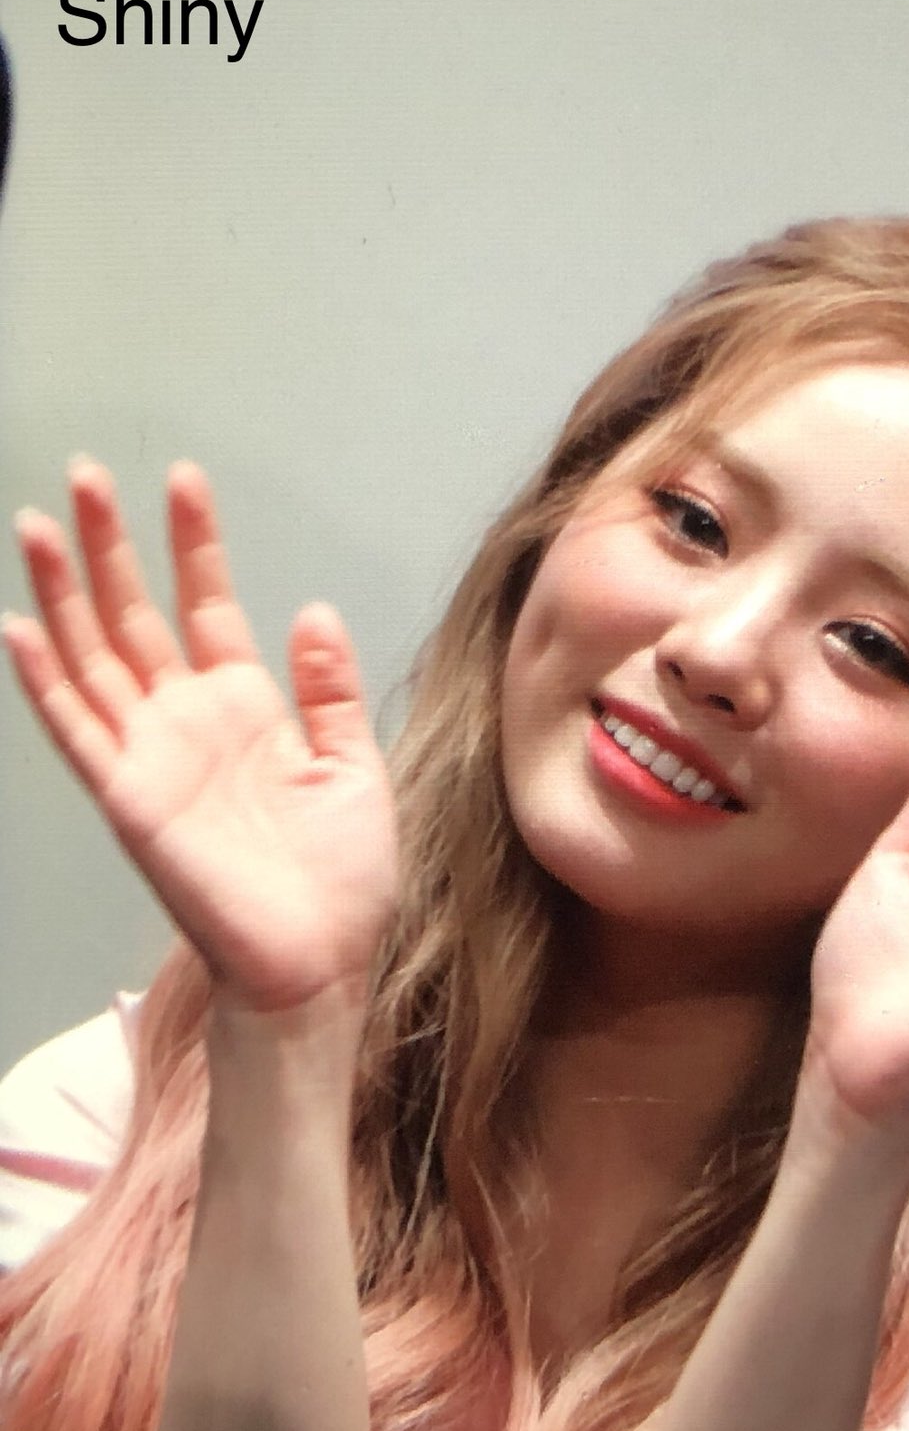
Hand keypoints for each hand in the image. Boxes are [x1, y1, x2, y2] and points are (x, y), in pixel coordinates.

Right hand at [4, 460, 398, 1012]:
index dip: (193, 544)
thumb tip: (312, 611)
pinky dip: (47, 681)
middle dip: (110, 546)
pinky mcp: (129, 799)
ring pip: (93, 658)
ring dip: (65, 593)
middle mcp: (189, 723)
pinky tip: (22, 627)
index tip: (184, 480)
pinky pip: (78, 732)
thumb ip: (329, 690)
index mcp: (247, 709)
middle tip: (85, 472)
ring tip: (42, 524)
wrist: (323, 958)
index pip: (206, 606)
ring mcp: (152, 757)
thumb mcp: (353, 766)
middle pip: (134, 616)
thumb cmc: (343, 881)